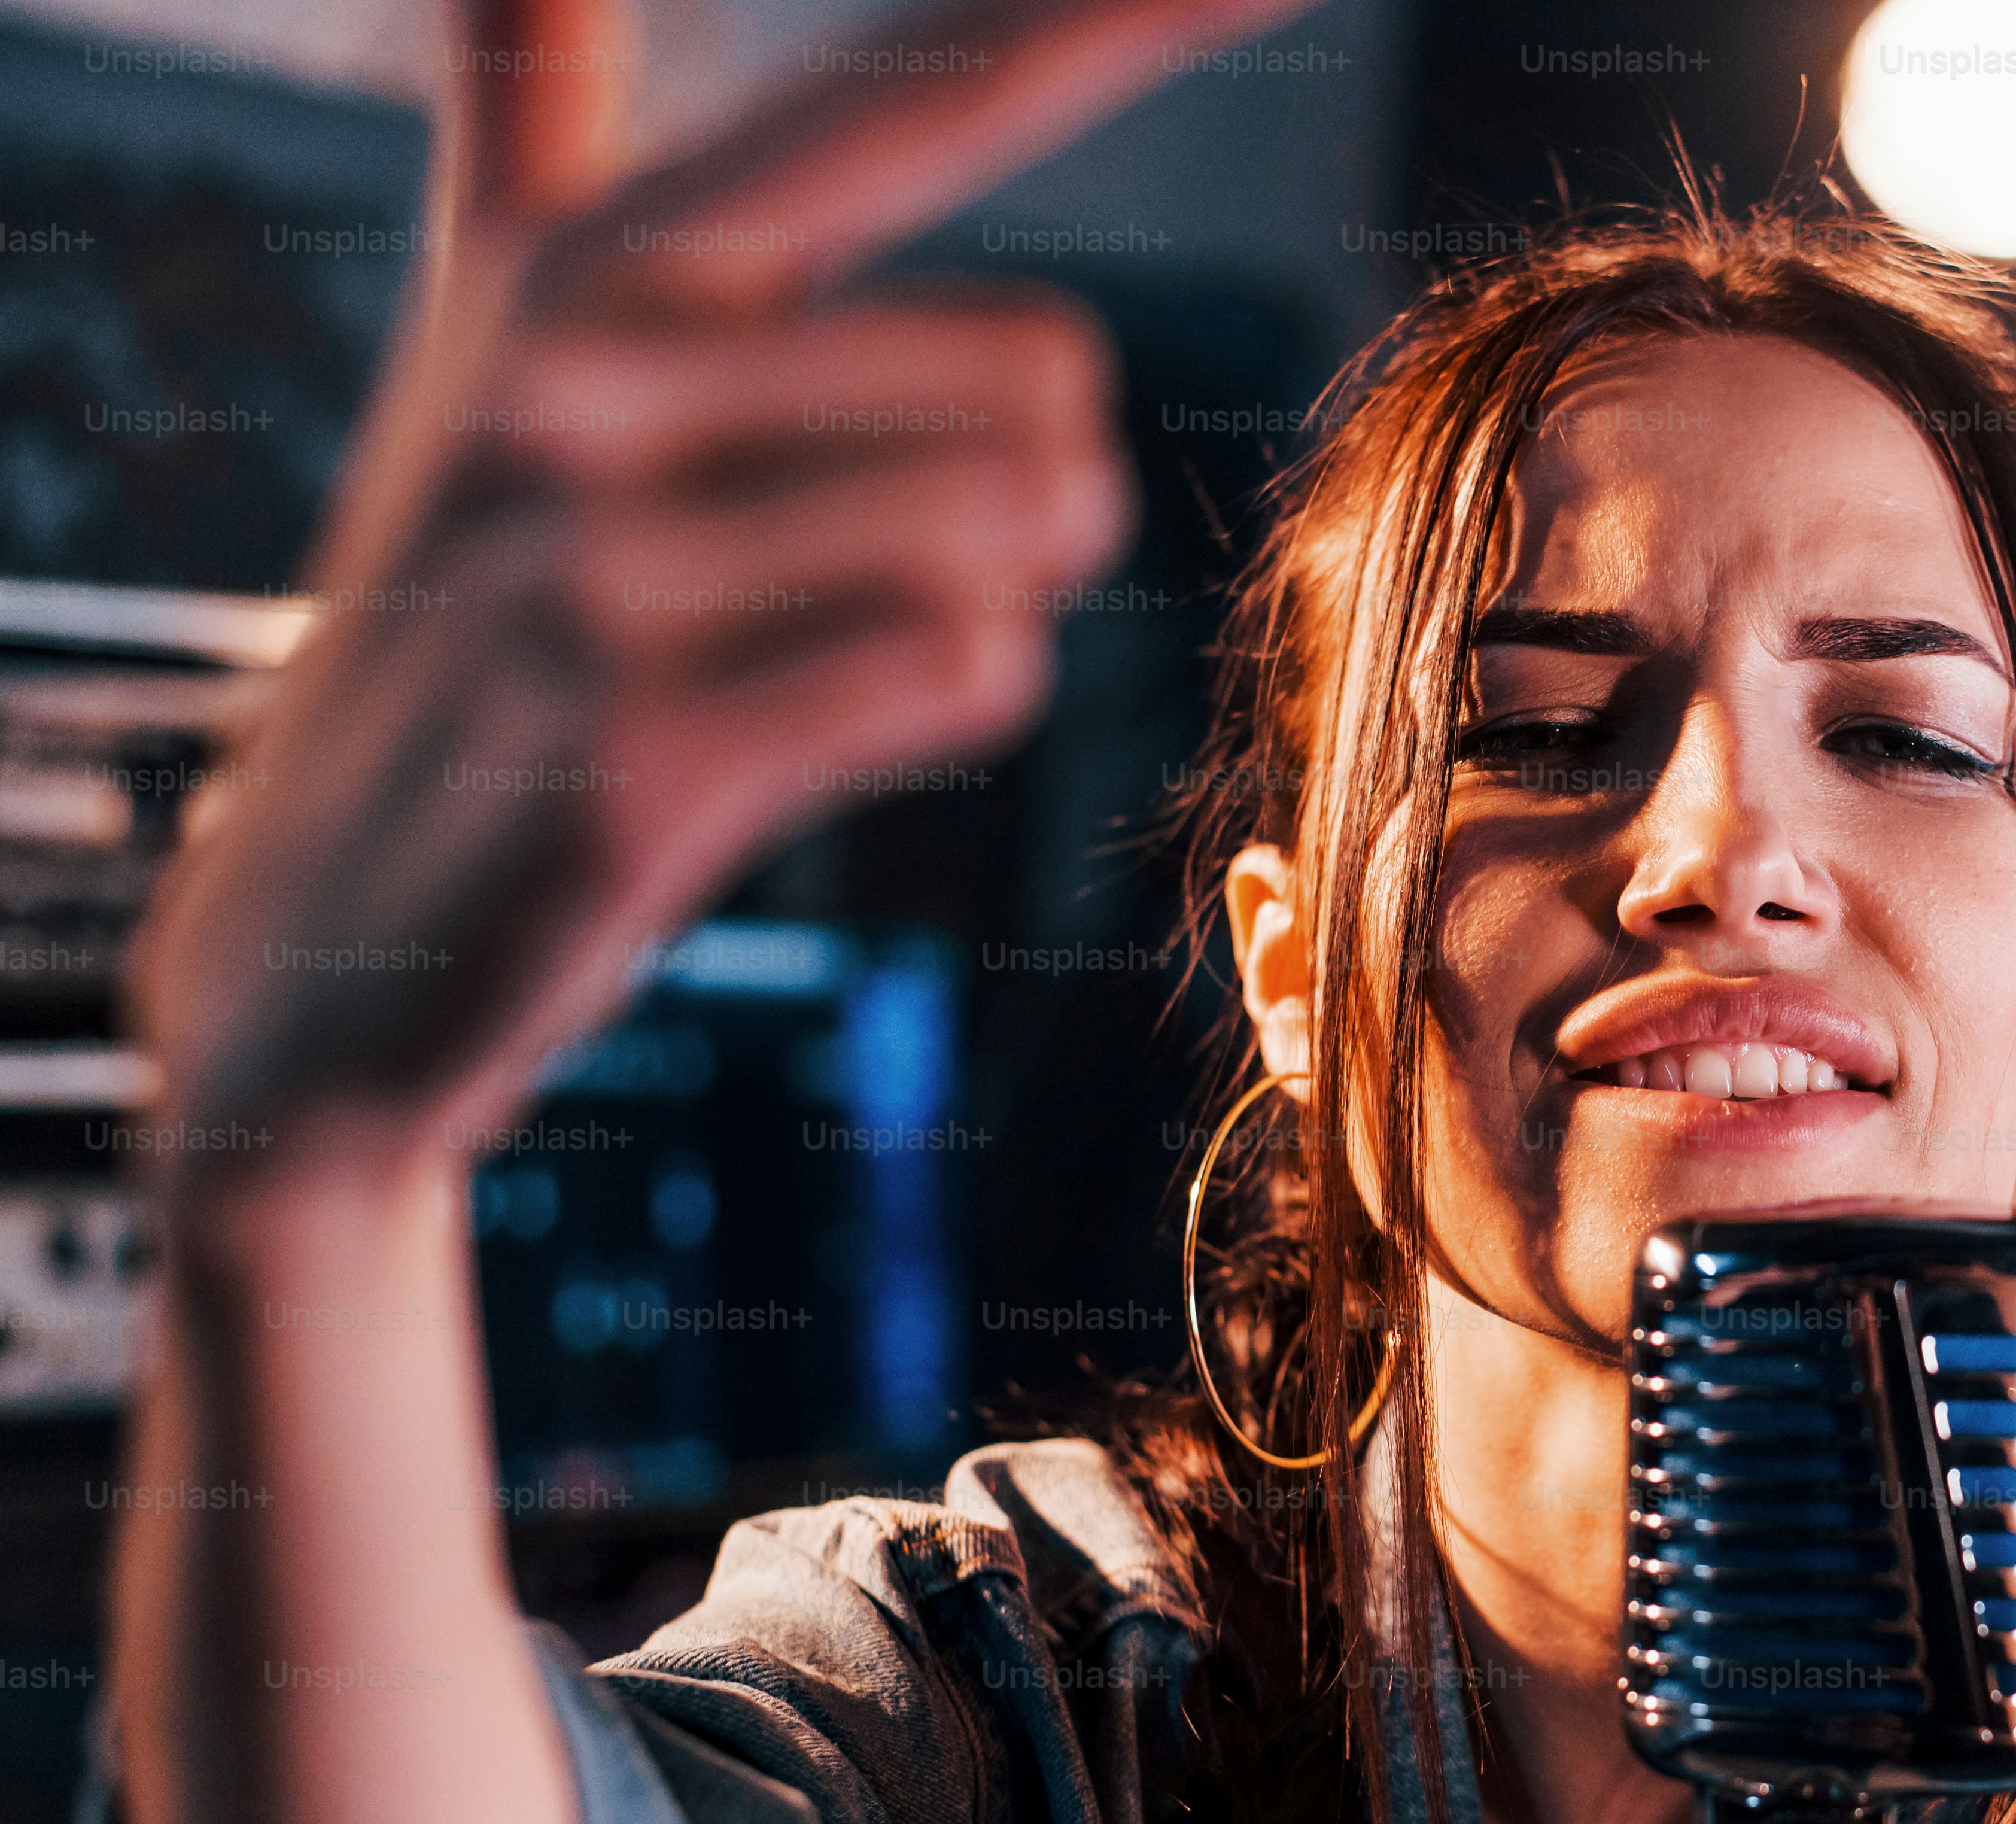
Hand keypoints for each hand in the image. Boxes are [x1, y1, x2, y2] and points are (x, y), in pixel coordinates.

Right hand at [130, 0, 1304, 1182]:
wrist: (317, 945)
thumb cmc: (462, 625)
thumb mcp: (484, 347)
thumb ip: (521, 118)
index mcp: (585, 264)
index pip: (897, 105)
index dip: (1104, 23)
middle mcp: (584, 382)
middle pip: (1043, 372)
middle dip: (1029, 485)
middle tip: (867, 562)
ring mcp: (603, 570)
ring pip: (1024, 528)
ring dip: (991, 604)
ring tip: (835, 647)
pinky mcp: (644, 750)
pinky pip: (975, 665)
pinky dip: (954, 700)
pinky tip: (821, 728)